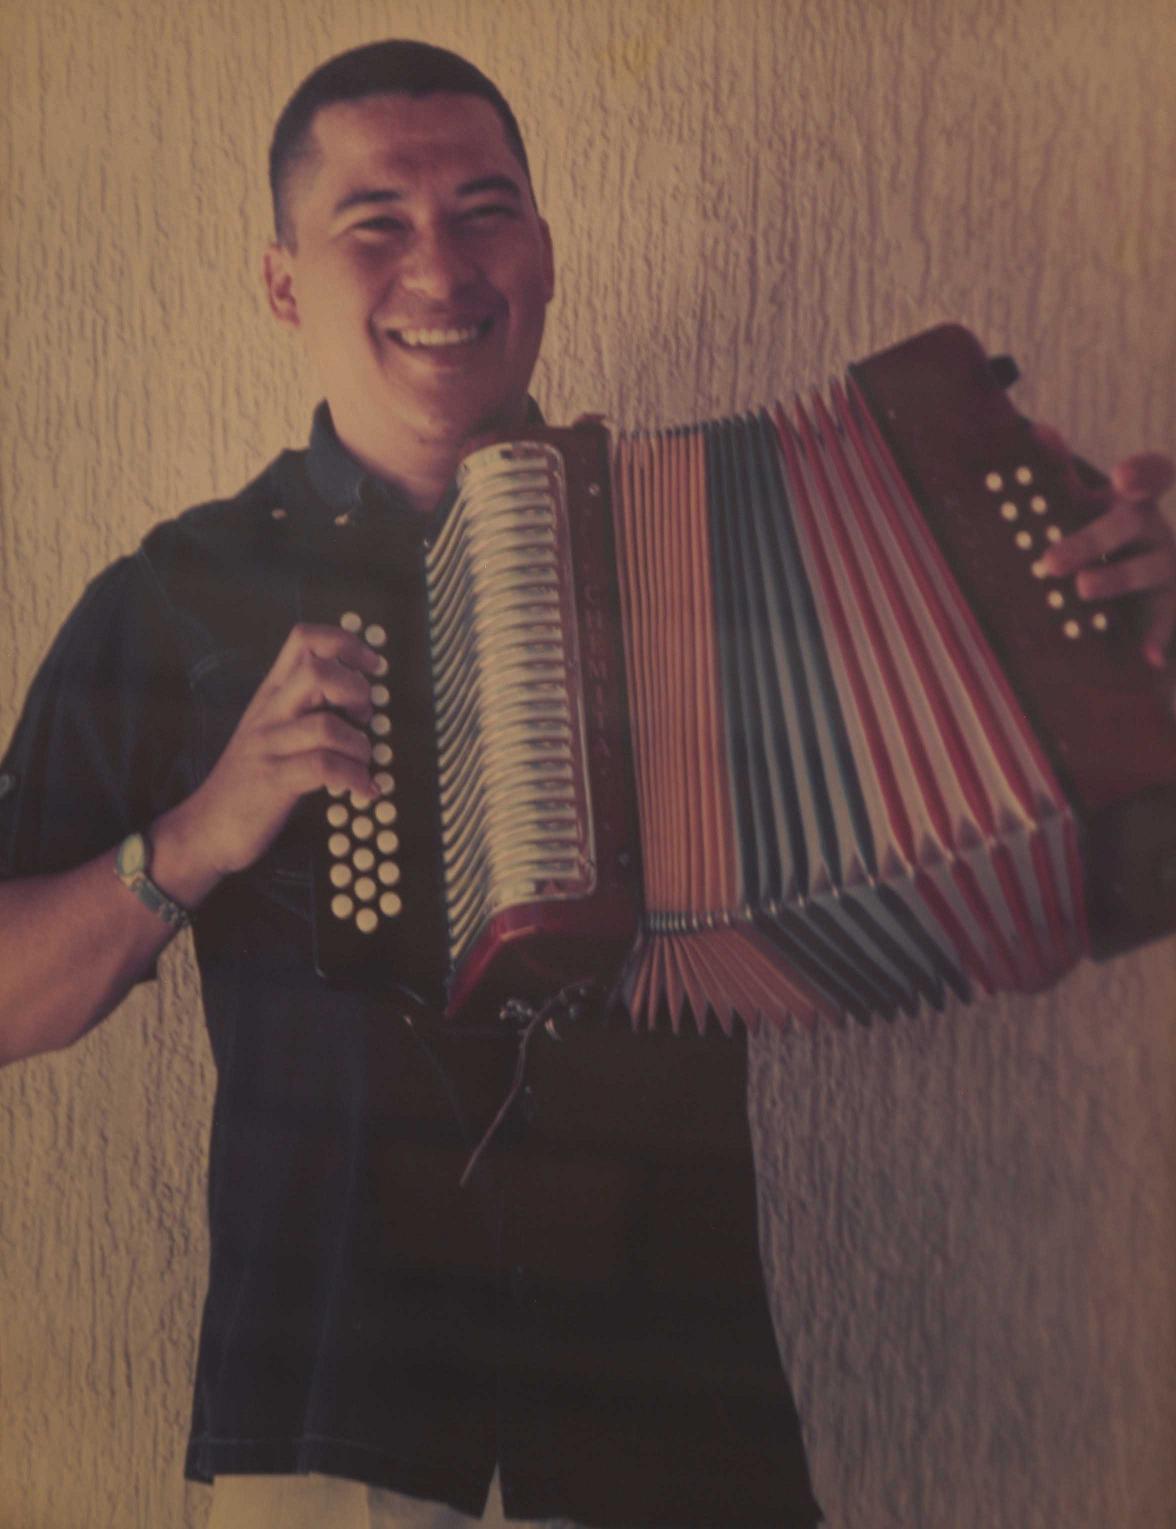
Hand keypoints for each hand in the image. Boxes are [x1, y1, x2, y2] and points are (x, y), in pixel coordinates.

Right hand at [154, 623, 383, 902]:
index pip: (304, 639)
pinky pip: (325, 768)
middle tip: (363, 718)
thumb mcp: (274, 728)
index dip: (346, 643)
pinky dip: (356, 779)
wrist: (206, 826)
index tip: (373, 666)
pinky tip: (363, 790)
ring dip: (360, 746)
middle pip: (317, 670)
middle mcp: (270, 712)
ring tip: (362, 765)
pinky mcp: (273, 781)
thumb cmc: (252, 778)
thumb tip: (357, 690)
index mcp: (272, 693)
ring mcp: (269, 746)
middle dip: (357, 690)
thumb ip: (307, 704)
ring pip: (327, 725)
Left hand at [1034, 426, 1175, 667]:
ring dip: (1118, 578)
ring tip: (1083, 590)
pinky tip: (1149, 657)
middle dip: (1090, 540)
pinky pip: (1167, 620)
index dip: (1142, 473)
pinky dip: (1158, 637)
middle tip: (1049, 562)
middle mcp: (1152, 528)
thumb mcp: (1079, 505)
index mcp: (1130, 499)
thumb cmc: (1099, 535)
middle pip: (1130, 524)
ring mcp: (1165, 565)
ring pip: (1150, 568)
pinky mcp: (1169, 604)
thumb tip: (1033, 431)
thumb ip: (1058, 473)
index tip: (1121, 478)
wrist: (1137, 586)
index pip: (1152, 475)